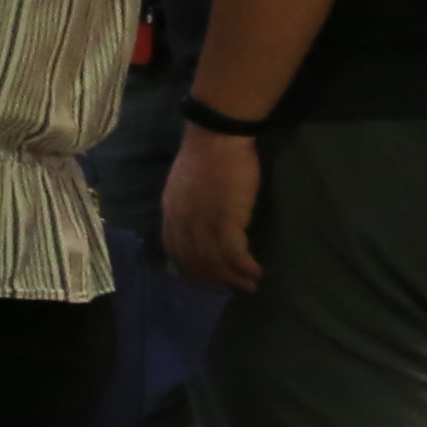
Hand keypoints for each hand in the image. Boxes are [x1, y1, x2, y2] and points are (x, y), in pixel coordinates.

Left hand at [161, 124, 264, 291]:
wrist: (217, 137)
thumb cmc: (206, 155)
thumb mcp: (182, 185)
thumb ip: (185, 207)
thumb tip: (196, 225)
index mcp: (170, 213)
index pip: (175, 252)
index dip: (190, 270)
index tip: (206, 279)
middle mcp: (183, 224)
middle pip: (195, 263)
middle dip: (214, 281)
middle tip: (231, 289)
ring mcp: (203, 224)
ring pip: (216, 263)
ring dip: (233, 279)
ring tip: (249, 285)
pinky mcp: (226, 222)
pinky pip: (235, 255)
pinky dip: (245, 268)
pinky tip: (256, 272)